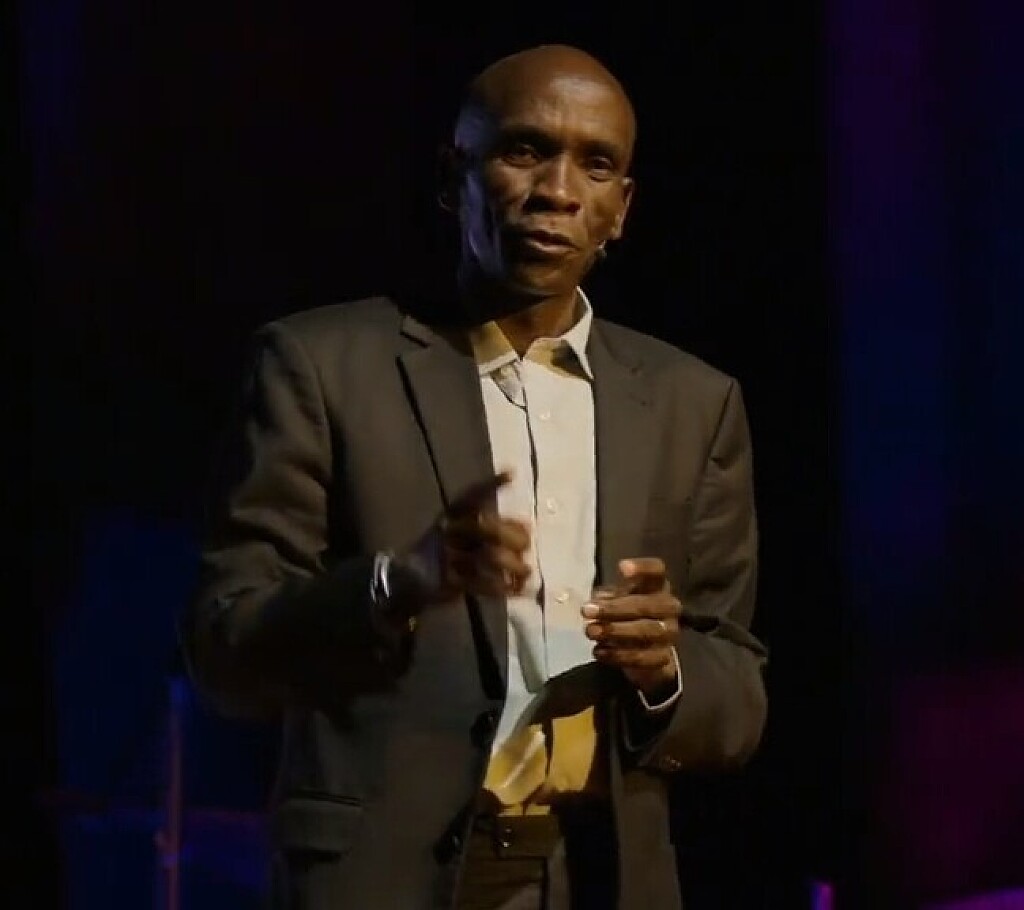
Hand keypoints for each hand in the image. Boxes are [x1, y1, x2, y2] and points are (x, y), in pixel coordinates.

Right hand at [403, 470, 531, 602]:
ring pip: (490, 558)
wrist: (405, 580)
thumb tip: (528, 526)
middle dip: (513, 537)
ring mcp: (446, 555)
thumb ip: (489, 526)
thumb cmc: (443, 551)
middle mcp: (448, 530)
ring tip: (527, 572)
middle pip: (488, 528)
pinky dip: (504, 587)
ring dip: (514, 566)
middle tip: (527, 546)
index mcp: (451, 514)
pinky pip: (483, 583)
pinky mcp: (448, 581)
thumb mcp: (458, 531)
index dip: (491, 484)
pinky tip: (517, 589)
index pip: (472, 495)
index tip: (512, 474)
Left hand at [582, 557, 681, 695]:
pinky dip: (619, 655)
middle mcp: (669, 608)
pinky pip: (643, 657)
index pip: (657, 571)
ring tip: (590, 631)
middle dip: (614, 609)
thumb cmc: (628, 613)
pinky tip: (599, 651)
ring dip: (615, 631)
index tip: (621, 567)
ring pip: (646, 631)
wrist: (647, 649)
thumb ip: (607, 597)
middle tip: (586, 611)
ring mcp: (669, 634)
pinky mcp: (663, 658)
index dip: (642, 568)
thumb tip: (597, 601)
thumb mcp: (617, 599)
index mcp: (657, 586)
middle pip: (646, 605)